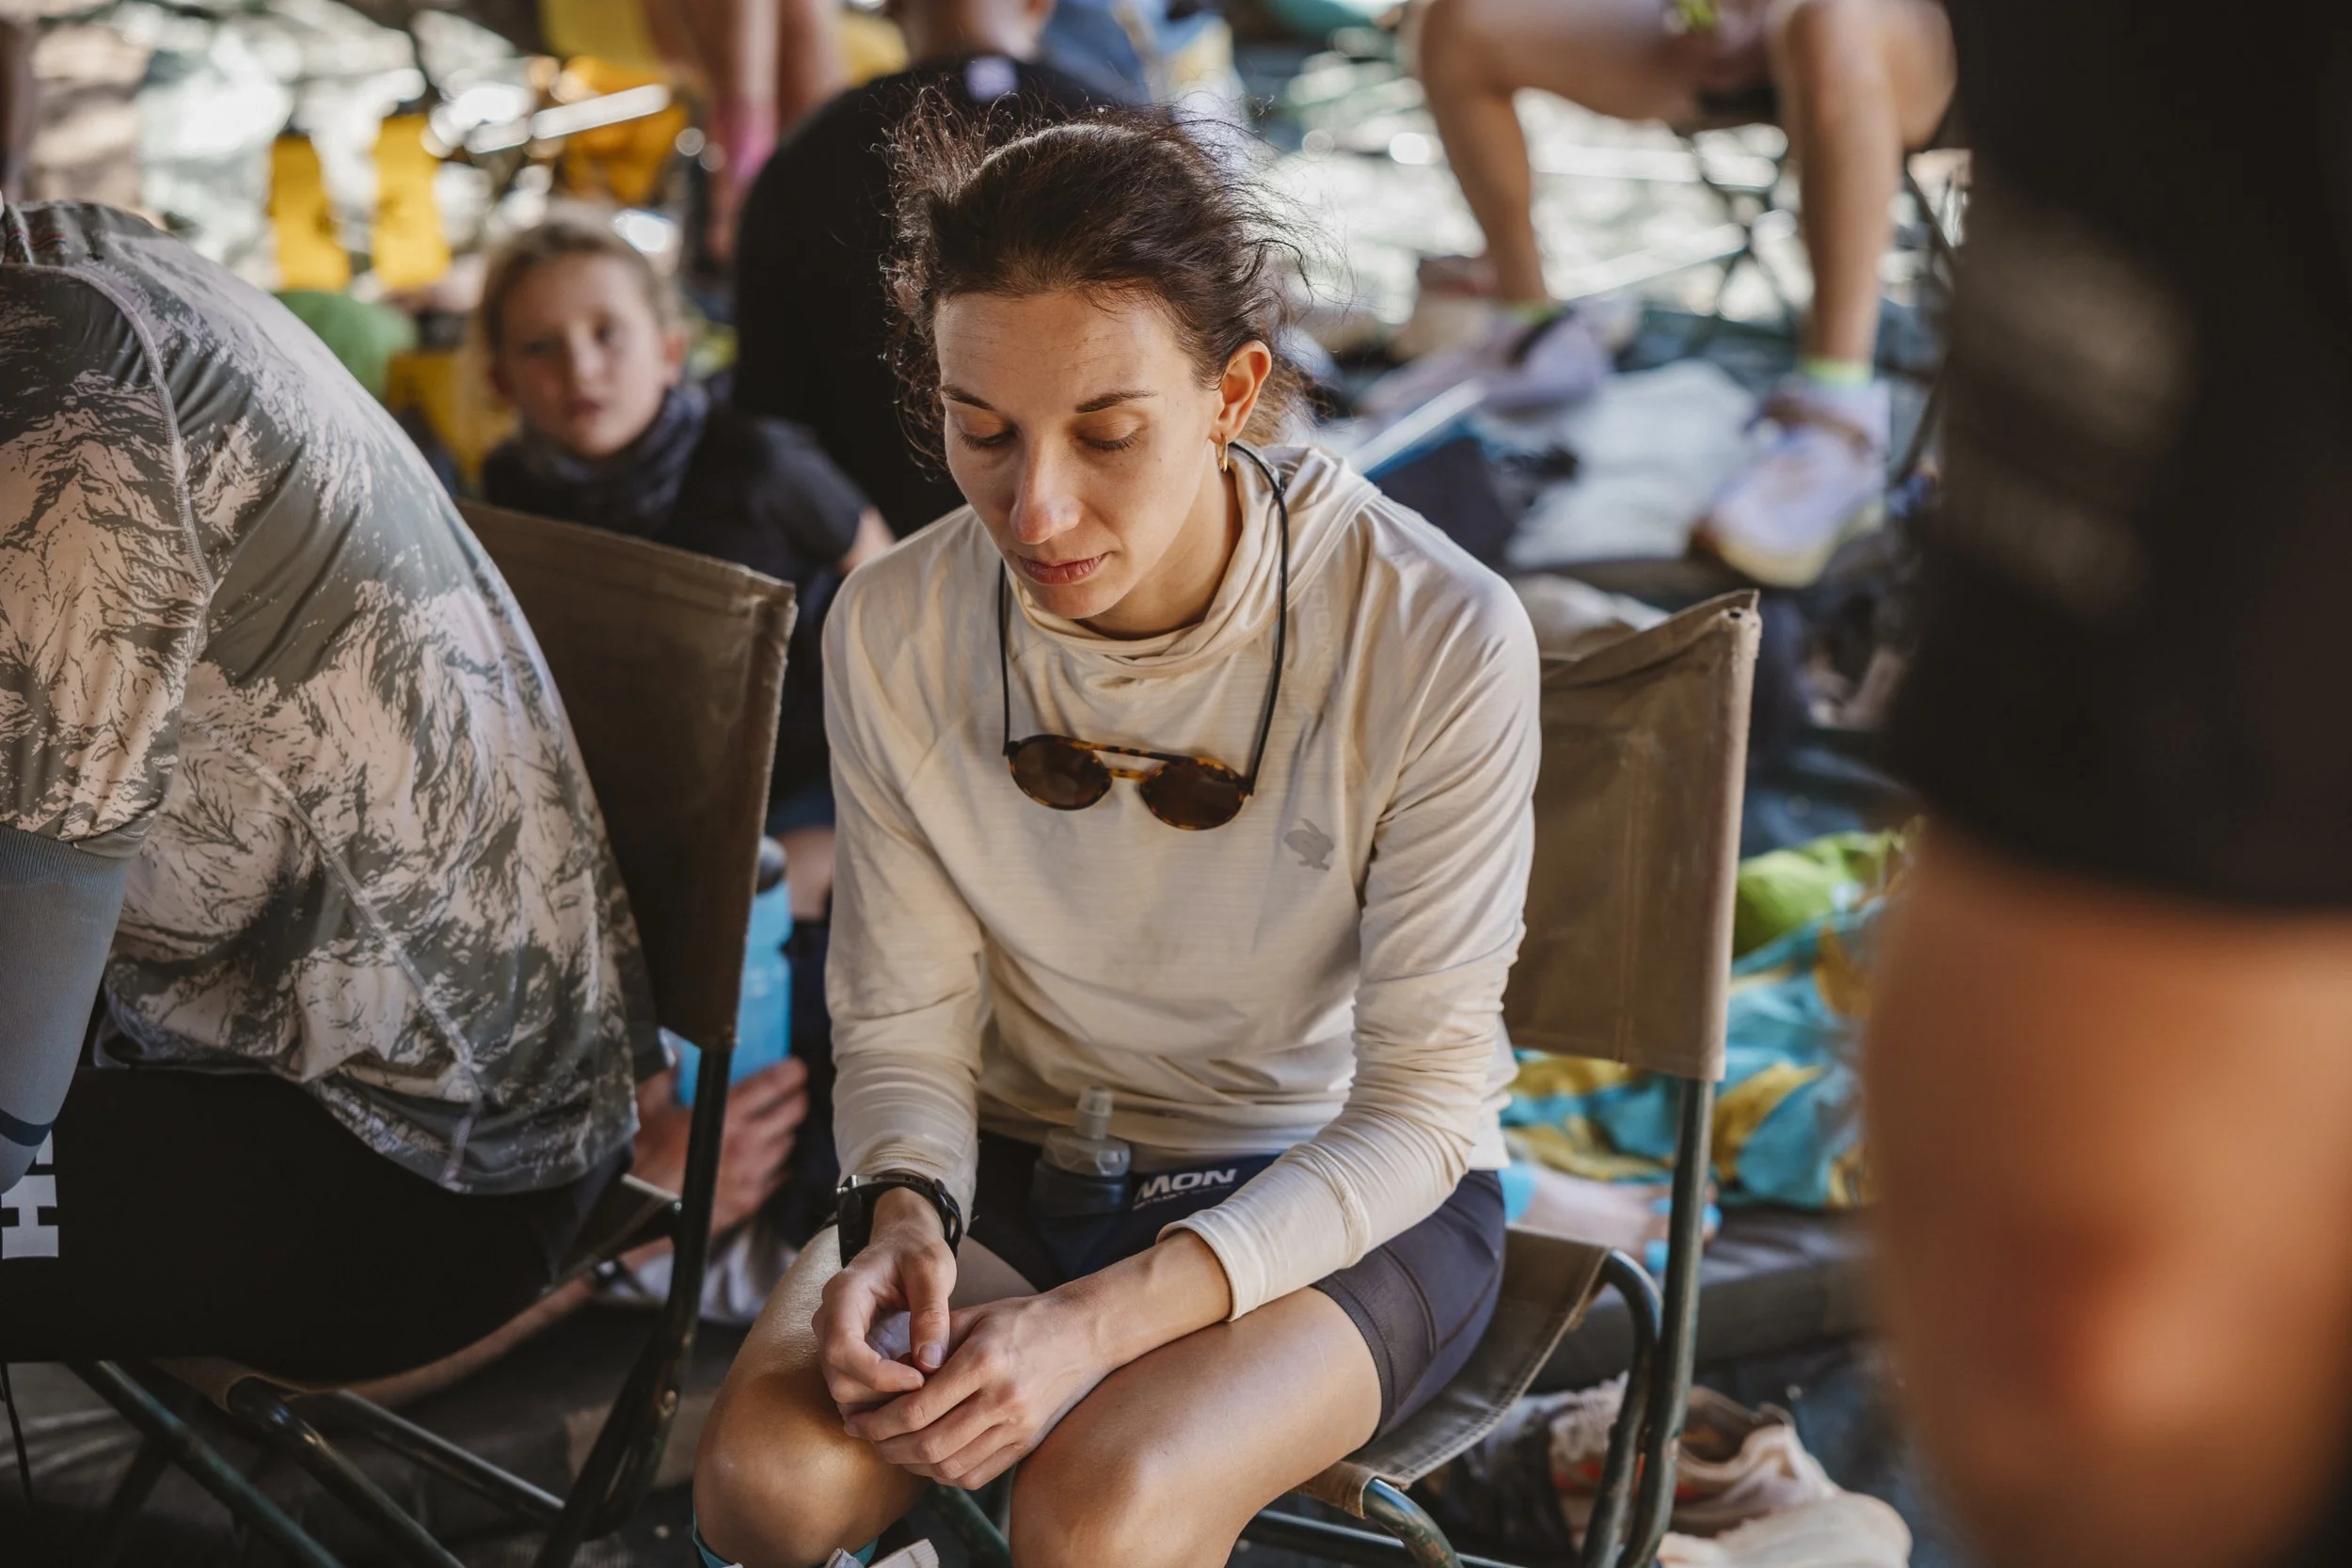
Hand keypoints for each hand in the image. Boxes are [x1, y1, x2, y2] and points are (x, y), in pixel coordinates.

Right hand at [631, 1057, 808, 1235]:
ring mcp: (751, 1174)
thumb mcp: (649, 1106)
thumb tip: (677, 1053)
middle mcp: (746, 1143)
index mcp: (726, 1114)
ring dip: (785, 1132)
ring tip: (775, 1126)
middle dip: (796, 1099)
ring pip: (788, 1144)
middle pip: (793, 1113)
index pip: (772, 1085)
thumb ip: (667, 1075)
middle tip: (791, 1094)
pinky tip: (768, 1159)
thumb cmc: (642, 1157)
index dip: (791, 1072)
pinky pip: (778, 1177)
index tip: (796, 1068)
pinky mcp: (749, 1201)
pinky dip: (777, 1165)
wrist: (636, 1209)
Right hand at [813, 1187, 958, 1410]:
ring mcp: (834, 1341)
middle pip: (839, 1379)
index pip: (842, 1348)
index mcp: (843, 1294)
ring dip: (884, 1402)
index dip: (878, 1375)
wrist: (902, 1243)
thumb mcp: (932, 1269)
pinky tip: (913, 1387)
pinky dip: (882, 1402)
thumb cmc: (916, 1251)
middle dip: (884, 1394)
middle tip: (929, 1385)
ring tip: (924, 1385)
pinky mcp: (848, 1357)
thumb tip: (929, 1363)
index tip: (920, 1380)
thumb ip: (931, 1313)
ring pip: (844, 1392)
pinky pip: (855, 1392)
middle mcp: (828, 1321)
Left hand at [844, 1291, 1111, 1488]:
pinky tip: (927, 1459)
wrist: (1083, 1333)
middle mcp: (1003, 1399)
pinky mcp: (1028, 1444)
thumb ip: (928, 1345)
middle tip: (866, 1438)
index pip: (918, 1408)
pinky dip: (944, 1474)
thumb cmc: (1023, 1320)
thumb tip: (885, 1377)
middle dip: (887, 1447)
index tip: (857, 1419)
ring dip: (911, 1465)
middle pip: (929, 1444)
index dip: (879, 1421)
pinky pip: (976, 1475)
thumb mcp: (973, 1316)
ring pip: (950, 1466)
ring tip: (891, 1449)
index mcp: (984, 1361)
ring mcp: (1019, 1427)